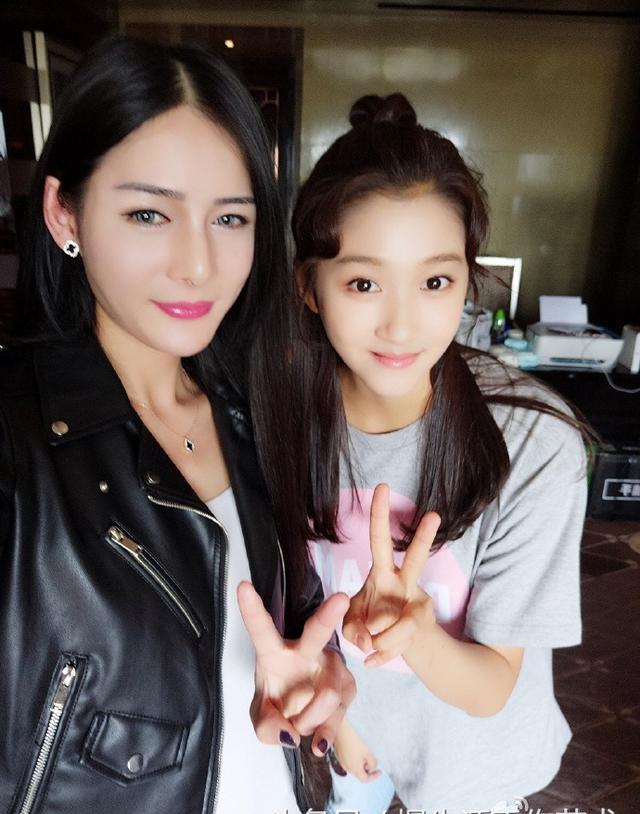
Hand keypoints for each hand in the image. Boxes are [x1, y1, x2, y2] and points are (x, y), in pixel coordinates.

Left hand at [237, 581, 354, 755]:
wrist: (306, 716)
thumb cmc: (279, 703)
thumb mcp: (262, 719)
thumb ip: (267, 727)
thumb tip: (289, 734)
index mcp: (274, 652)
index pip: (261, 629)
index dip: (251, 609)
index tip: (242, 585)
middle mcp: (305, 651)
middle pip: (317, 632)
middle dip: (328, 615)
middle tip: (340, 599)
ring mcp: (331, 665)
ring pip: (328, 695)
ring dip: (311, 721)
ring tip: (300, 728)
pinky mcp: (348, 684)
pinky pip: (340, 712)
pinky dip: (326, 732)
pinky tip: (319, 739)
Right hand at [332, 718, 381, 782]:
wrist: (341, 730)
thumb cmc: (353, 740)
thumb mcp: (368, 752)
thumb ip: (373, 763)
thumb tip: (372, 767)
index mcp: (355, 770)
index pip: (366, 779)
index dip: (374, 777)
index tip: (379, 772)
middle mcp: (347, 768)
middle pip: (359, 774)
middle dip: (367, 770)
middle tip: (373, 762)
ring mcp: (342, 762)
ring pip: (354, 767)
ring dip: (361, 764)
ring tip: (364, 753)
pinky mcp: (339, 756)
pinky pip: (348, 761)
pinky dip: (354, 759)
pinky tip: (356, 750)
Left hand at [342, 483, 440, 667]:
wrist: (403, 647)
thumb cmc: (372, 623)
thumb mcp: (351, 622)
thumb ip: (352, 627)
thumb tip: (369, 640)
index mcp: (382, 573)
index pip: (379, 538)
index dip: (379, 514)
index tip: (382, 486)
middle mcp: (403, 584)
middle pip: (416, 557)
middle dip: (424, 538)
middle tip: (434, 514)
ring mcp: (417, 606)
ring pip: (404, 619)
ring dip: (384, 638)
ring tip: (371, 645)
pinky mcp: (422, 629)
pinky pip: (395, 645)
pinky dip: (380, 656)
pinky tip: (374, 659)